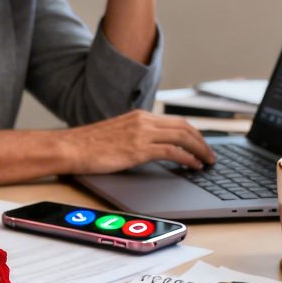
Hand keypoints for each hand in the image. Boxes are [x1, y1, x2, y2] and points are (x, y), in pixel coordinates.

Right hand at [58, 111, 215, 173]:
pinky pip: (173, 151)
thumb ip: (134, 136)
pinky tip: (193, 166)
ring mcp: (142, 134)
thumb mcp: (116, 134)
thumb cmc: (87, 145)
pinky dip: (188, 158)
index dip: (193, 133)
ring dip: (200, 150)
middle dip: (202, 141)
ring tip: (207, 162)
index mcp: (139, 116)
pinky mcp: (139, 149)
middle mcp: (143, 121)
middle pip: (185, 127)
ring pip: (183, 137)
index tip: (201, 144)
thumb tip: (148, 148)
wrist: (71, 147)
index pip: (175, 121)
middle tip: (210, 155)